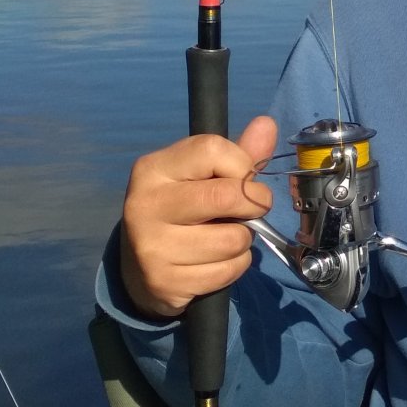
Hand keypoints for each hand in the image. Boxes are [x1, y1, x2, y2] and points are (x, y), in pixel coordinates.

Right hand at [119, 116, 278, 317]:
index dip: (243, 165)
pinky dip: (234, 266)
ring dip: (244, 240)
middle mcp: (145, 204)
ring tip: (223, 236)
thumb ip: (236, 154)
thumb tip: (266, 125)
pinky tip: (214, 261)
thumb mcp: (200, 176)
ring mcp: (152, 246)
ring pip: (234, 239)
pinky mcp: (165, 281)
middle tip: (250, 210)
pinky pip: (228, 270)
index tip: (243, 178)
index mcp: (152, 168)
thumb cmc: (180, 211)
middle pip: (228, 196)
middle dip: (255, 204)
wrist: (139, 269)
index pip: (213, 149)